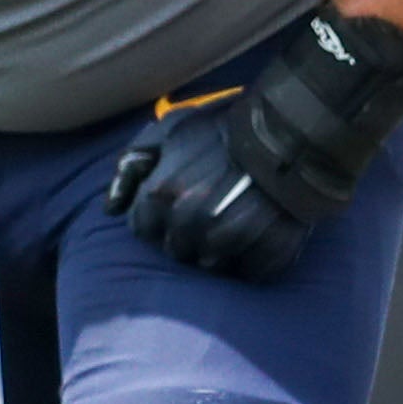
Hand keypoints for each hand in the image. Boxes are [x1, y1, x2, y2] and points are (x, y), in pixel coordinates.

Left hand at [107, 7, 402, 281]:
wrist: (292, 131)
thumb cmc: (226, 131)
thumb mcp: (172, 130)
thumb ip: (132, 165)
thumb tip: (109, 208)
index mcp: (163, 194)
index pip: (141, 229)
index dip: (156, 217)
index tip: (177, 203)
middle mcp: (192, 222)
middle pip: (174, 249)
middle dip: (185, 233)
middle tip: (212, 208)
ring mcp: (230, 241)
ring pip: (209, 264)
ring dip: (217, 249)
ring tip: (236, 219)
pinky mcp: (266, 254)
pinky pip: (249, 272)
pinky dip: (252, 259)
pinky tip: (258, 232)